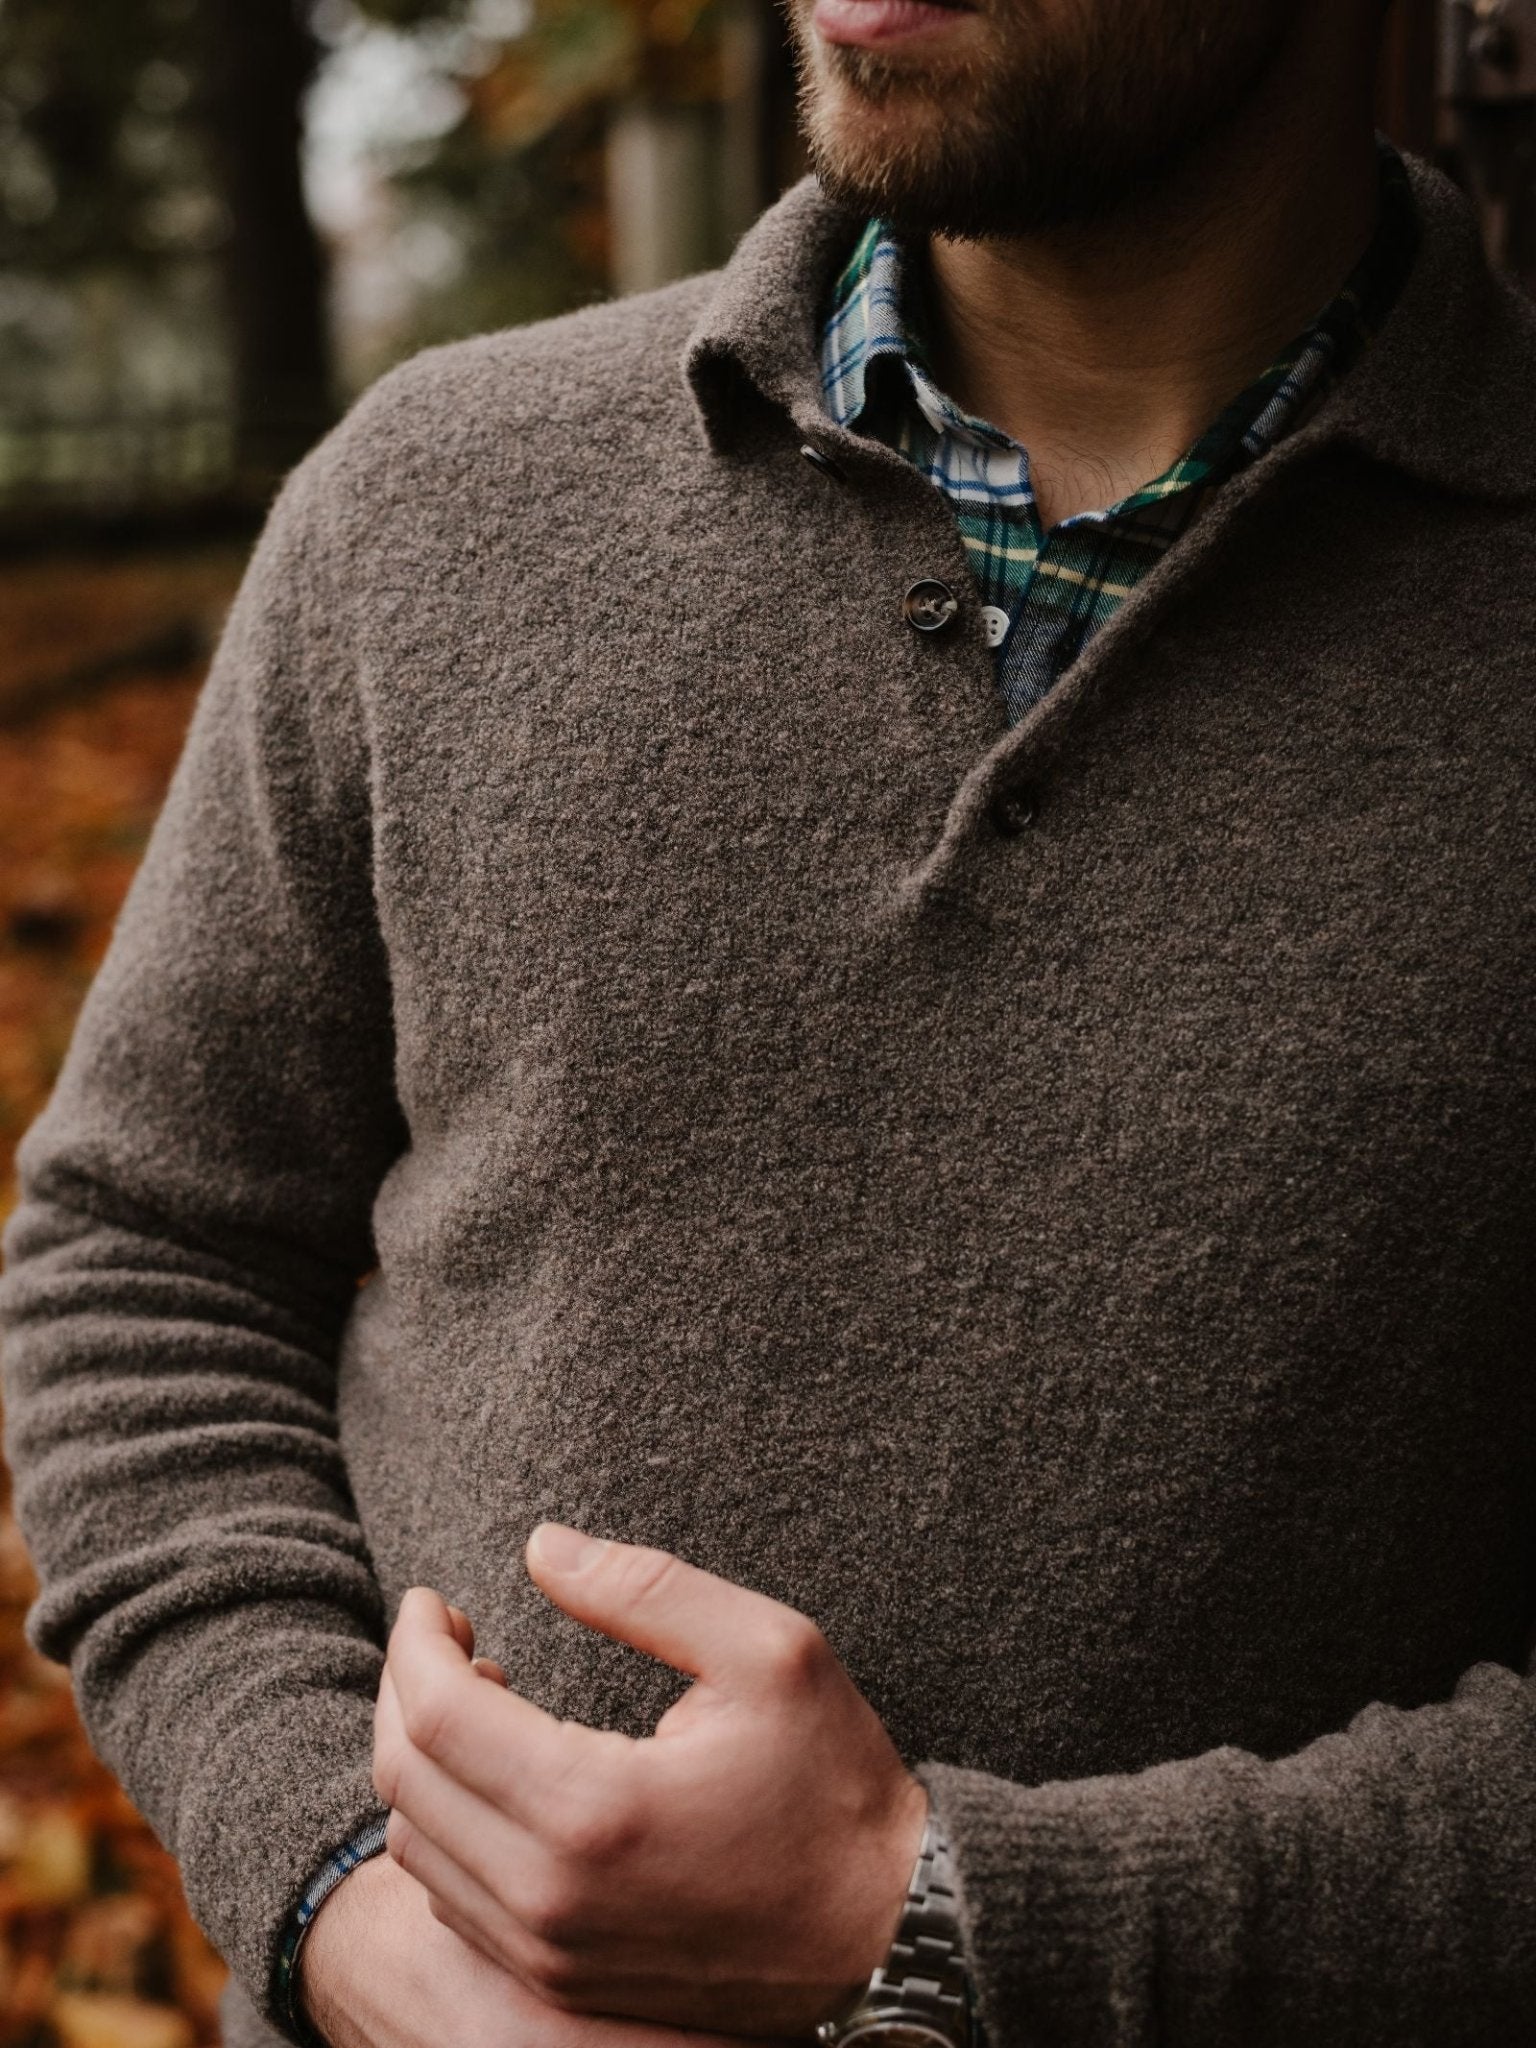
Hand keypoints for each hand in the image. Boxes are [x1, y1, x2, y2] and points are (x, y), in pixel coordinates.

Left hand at [372, 1526, 928, 2037]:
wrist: (889, 1936)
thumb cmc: (835, 1784)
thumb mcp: (769, 1651)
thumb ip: (647, 1588)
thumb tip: (541, 1546)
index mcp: (594, 1808)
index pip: (439, 1713)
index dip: (416, 1641)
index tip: (431, 1599)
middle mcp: (551, 1897)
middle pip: (406, 1781)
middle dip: (405, 1690)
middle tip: (443, 1636)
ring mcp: (551, 1955)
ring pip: (416, 1849)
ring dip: (421, 1762)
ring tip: (475, 1697)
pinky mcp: (561, 1987)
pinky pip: (452, 1904)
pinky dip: (445, 1829)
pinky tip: (496, 1779)